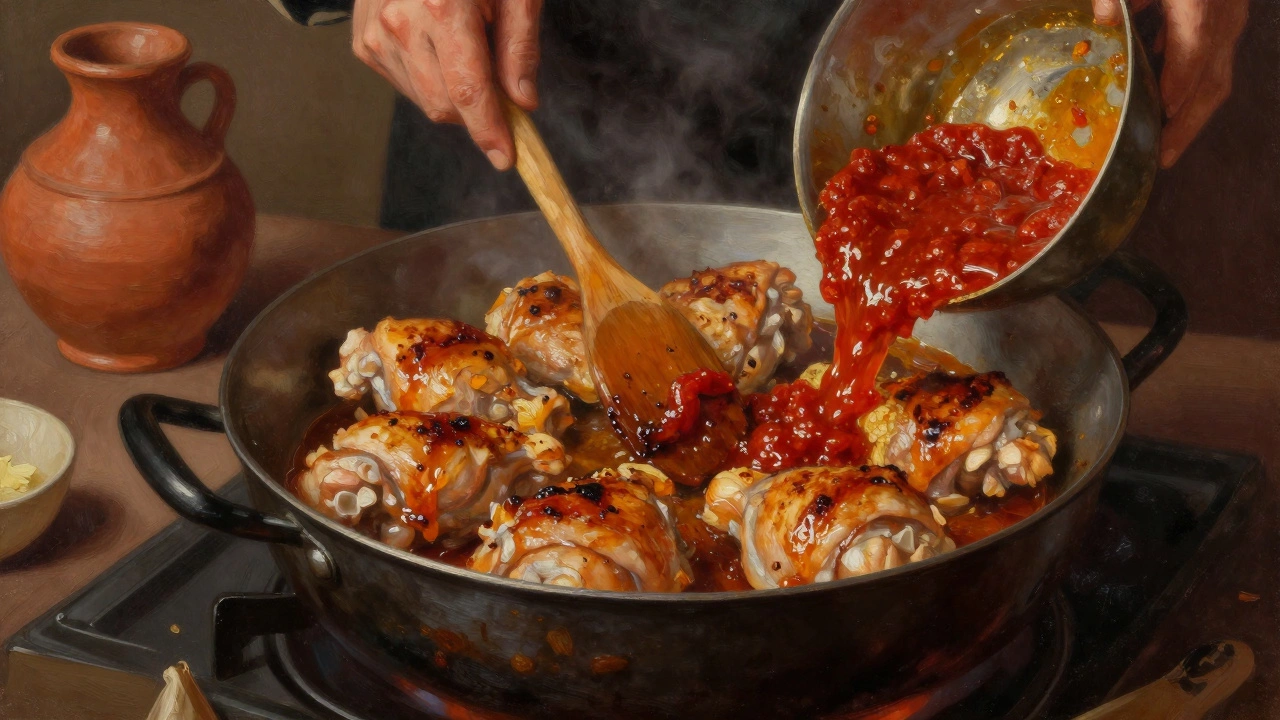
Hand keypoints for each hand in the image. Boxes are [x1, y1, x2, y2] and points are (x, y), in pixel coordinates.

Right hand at [352, 0, 542, 169]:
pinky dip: (429, 76)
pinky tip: (437, 43)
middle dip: (477, 109)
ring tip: (463, 43)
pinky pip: (405, 85)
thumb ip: (519, 47)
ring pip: (425, 99)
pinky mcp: (363, 43)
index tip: (507, 158)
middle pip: (445, 106)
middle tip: (499, 76)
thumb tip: (523, 103)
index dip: (490, 131)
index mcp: (441, 8)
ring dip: (453, 91)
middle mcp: (399, 24)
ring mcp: (375, 35)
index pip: (468, 93)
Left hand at [1093, 0, 1247, 166]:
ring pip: (1217, 71)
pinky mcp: (1225, 8)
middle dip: (1189, 126)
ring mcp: (1231, 13)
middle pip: (1212, 84)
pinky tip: (1162, 86)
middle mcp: (1223, 18)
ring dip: (1192, 107)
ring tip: (1164, 137)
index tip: (1160, 128)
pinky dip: (1191, 76)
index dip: (1176, 98)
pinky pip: (1213, 52)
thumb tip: (1103, 19)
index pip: (1191, 65)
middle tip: (1164, 158)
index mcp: (1199, 11)